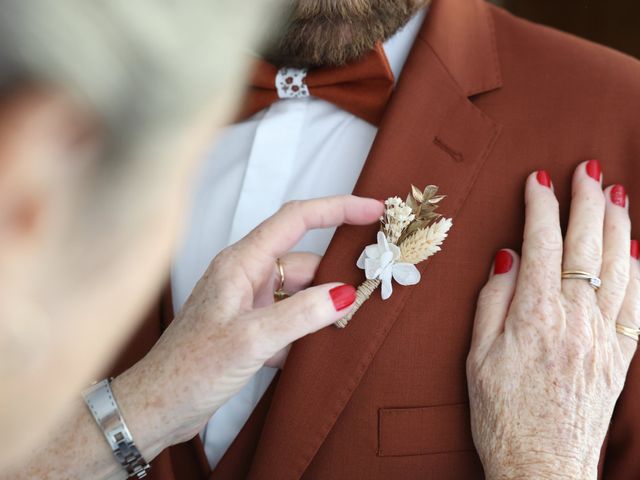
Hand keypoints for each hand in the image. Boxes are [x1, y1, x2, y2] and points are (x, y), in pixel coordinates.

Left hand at [112, 196, 383, 458]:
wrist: (157, 408)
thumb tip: (345, 294)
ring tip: (345, 329)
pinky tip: (313, 352)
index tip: (373, 210)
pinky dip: (305, 331)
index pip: (296, 220)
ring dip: (321, 310)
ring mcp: (248, 302)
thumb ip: (300, 315)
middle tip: (368, 294)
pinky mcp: (250, 327)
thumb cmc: (190, 369)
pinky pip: (289, 318)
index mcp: (240, 263)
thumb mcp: (251, 340)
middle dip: (336, 277)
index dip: (337, 208)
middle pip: (304, 262)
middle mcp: (245, 276)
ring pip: (299, 294)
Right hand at [467, 161, 638, 478]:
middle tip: (588, 168)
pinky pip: (638, 304)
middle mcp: (577, 319)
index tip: (539, 179)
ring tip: (617, 194)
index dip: (542, 206)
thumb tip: (509, 258)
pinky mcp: (620, 356)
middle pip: (587, 245)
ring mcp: (605, 337)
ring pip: (619, 267)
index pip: (544, 244)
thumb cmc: (502, 415)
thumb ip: (493, 301)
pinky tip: (638, 250)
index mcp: (535, 316)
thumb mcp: (477, 357)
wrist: (542, 467)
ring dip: (619, 225)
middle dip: (588, 200)